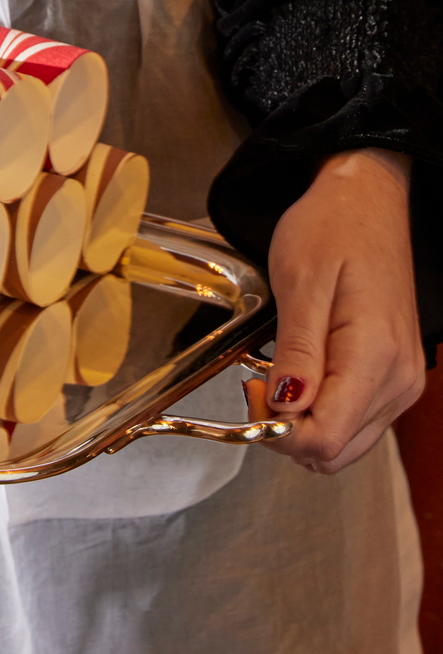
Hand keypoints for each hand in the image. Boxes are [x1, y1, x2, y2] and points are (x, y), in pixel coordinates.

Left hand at [247, 147, 424, 472]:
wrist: (367, 201)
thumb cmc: (332, 228)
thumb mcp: (300, 281)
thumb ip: (297, 351)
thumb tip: (284, 406)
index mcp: (376, 357)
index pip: (324, 437)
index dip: (277, 430)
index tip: (251, 388)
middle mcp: (399, 380)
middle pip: (335, 452)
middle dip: (286, 432)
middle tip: (257, 380)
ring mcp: (402, 381)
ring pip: (344, 445)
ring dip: (303, 425)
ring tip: (278, 373)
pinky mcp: (395, 377)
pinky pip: (355, 422)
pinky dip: (321, 413)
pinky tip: (301, 375)